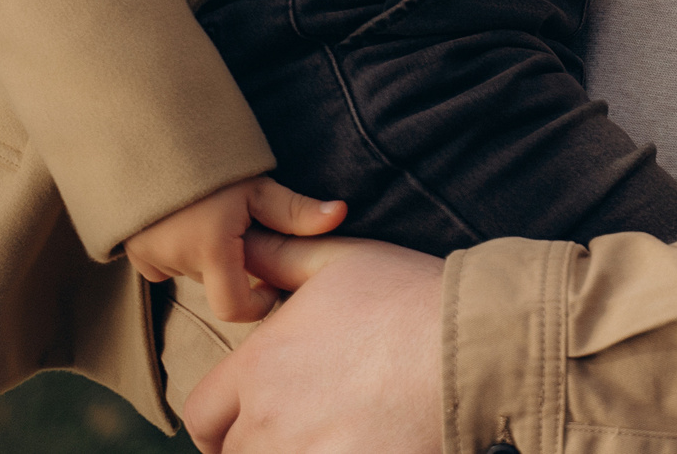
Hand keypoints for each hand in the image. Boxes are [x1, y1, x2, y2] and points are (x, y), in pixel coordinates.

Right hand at [126, 176, 345, 322]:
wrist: (152, 135)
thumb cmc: (210, 161)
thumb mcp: (257, 185)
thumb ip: (295, 210)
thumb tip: (341, 214)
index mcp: (211, 251)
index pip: (234, 309)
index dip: (257, 304)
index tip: (270, 286)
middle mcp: (177, 262)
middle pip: (217, 284)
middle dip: (234, 267)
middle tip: (242, 228)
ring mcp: (150, 258)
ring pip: (194, 273)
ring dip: (207, 257)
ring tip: (212, 217)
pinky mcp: (134, 252)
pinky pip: (166, 265)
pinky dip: (181, 252)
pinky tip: (187, 221)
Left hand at [181, 232, 441, 453]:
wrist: (474, 347)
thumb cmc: (410, 296)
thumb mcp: (343, 260)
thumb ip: (281, 258)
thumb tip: (242, 245)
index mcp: (260, 364)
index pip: (203, 414)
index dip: (220, 421)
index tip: (242, 423)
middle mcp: (269, 417)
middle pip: (236, 452)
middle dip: (258, 441)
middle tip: (299, 428)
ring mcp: (305, 453)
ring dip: (290, 453)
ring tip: (326, 436)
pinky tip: (354, 444)